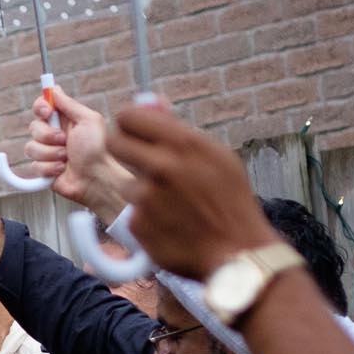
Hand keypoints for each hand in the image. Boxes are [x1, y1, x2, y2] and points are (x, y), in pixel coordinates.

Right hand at [26, 89, 135, 218]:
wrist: (97, 178)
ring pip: (31, 148)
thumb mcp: (88, 120)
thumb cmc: (98, 149)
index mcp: (64, 120)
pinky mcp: (43, 170)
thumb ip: (69, 104)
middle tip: (65, 141)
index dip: (40, 107)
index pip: (41, 107)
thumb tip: (54, 88)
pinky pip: (34, 166)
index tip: (47, 112)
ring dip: (50, 153)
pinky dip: (49, 168)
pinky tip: (62, 169)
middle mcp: (53, 135)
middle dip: (48, 135)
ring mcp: (47, 153)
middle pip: (33, 127)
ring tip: (66, 158)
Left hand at [103, 105, 277, 279]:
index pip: (128, 117)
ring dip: (142, 191)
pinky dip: (147, 218)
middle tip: (140, 162)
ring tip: (171, 205)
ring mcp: (146, 198)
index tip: (136, 133)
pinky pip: (133, 212)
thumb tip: (150, 101)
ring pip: (126, 183)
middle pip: (114, 143)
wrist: (238, 253)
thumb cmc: (230, 201)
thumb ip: (178, 129)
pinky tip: (170, 225)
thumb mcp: (216, 156)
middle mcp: (161, 166)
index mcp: (183, 143)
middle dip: (124, 150)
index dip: (130, 125)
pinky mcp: (138, 225)